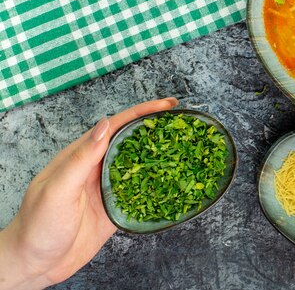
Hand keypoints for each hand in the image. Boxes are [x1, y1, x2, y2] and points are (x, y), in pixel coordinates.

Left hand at [0, 98, 177, 289]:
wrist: (35, 263)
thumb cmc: (38, 225)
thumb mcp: (57, 190)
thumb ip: (81, 159)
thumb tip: (104, 125)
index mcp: (81, 155)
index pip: (116, 125)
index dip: (141, 112)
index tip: (166, 105)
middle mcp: (96, 167)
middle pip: (131, 141)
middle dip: (155, 128)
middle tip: (181, 120)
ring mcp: (106, 187)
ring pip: (138, 165)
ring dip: (159, 155)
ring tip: (184, 146)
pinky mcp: (115, 208)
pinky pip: (140, 192)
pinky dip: (157, 186)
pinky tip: (172, 182)